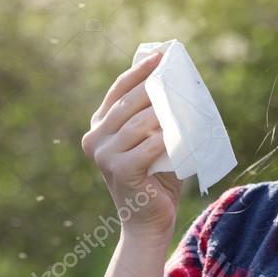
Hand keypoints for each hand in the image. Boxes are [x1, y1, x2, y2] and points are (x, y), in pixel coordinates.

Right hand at [81, 51, 182, 237]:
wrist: (149, 220)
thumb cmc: (156, 177)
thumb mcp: (152, 140)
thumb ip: (154, 115)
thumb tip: (174, 81)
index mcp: (100, 126)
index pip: (118, 90)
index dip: (139, 71)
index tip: (161, 56)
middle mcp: (95, 138)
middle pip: (128, 103)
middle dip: (154, 87)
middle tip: (177, 76)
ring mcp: (104, 155)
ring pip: (138, 124)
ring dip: (163, 112)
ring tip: (182, 103)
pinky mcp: (119, 171)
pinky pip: (147, 147)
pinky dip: (165, 139)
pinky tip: (179, 133)